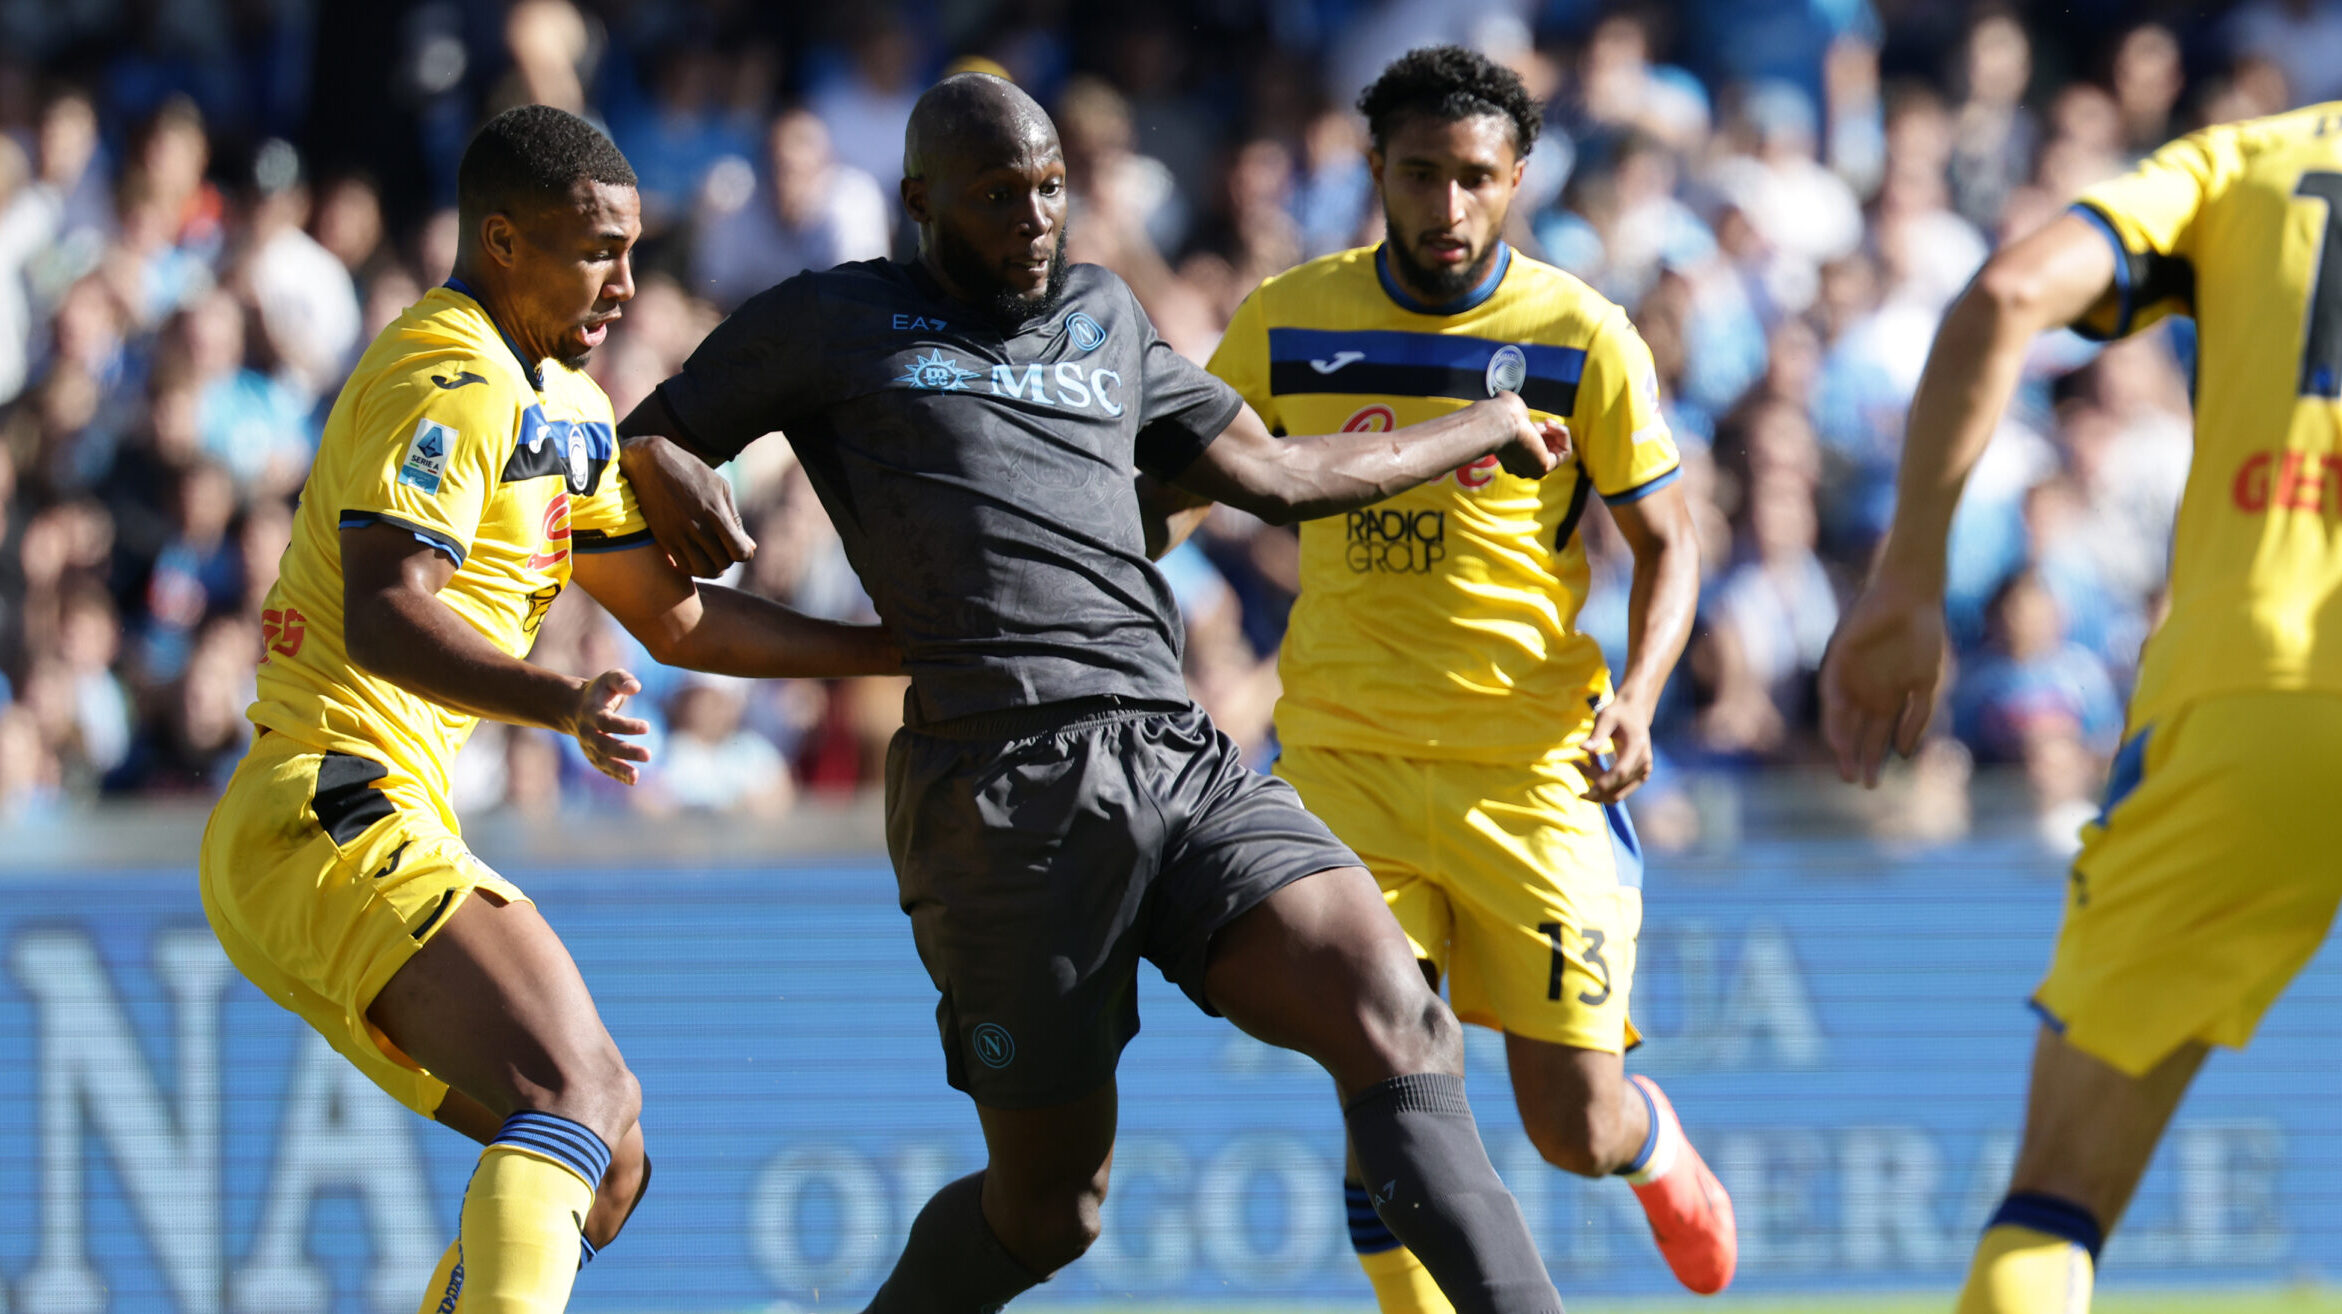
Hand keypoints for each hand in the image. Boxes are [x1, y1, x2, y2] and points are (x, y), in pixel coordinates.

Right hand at [567, 669, 651, 784]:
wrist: (574, 706)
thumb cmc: (600, 690)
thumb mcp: (610, 678)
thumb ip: (622, 680)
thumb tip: (636, 687)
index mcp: (591, 712)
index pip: (607, 722)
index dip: (625, 726)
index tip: (647, 727)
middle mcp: (587, 732)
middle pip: (604, 745)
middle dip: (625, 751)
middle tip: (648, 755)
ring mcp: (588, 746)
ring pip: (601, 761)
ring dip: (618, 770)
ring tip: (636, 776)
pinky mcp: (592, 755)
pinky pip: (604, 767)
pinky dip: (616, 775)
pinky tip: (633, 780)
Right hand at [619, 433, 755, 577]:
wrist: (651, 463)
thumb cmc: (691, 471)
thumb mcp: (720, 487)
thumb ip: (734, 519)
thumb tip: (751, 547)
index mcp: (716, 513)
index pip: (740, 552)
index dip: (744, 553)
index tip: (739, 546)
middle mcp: (698, 527)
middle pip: (723, 563)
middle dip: (728, 560)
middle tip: (724, 550)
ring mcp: (679, 535)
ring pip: (704, 571)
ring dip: (712, 568)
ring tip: (710, 557)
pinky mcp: (663, 539)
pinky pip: (683, 567)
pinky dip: (694, 568)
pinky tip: (695, 556)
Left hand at [1487, 393, 1572, 478]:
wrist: (1498, 420)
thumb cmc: (1501, 413)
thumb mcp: (1514, 412)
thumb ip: (1520, 417)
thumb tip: (1522, 417)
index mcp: (1509, 456)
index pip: (1534, 446)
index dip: (1537, 430)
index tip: (1529, 421)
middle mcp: (1518, 467)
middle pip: (1547, 449)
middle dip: (1548, 433)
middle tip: (1541, 423)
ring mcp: (1530, 470)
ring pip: (1557, 451)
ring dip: (1556, 432)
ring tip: (1546, 423)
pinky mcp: (1542, 469)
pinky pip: (1565, 453)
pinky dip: (1563, 435)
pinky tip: (1551, 425)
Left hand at [1580, 692, 1655, 803]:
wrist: (1635, 713)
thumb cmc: (1618, 713)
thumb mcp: (1605, 717)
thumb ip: (1596, 734)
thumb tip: (1582, 749)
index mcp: (1637, 747)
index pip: (1620, 772)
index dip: (1603, 784)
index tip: (1584, 793)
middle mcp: (1644, 763)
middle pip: (1616, 784)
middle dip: (1593, 779)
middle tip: (1575, 763)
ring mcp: (1644, 772)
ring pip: (1616, 791)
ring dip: (1596, 782)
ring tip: (1583, 761)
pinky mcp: (1640, 777)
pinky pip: (1619, 789)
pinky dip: (1603, 782)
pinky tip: (1593, 762)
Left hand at [1819, 571, 1947, 787]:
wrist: (1912, 598)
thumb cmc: (1923, 635)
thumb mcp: (1926, 683)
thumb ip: (1916, 717)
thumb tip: (1905, 752)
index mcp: (1887, 697)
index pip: (1875, 735)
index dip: (1874, 758)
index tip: (1872, 783)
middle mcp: (1866, 690)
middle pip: (1855, 731)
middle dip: (1855, 756)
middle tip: (1855, 782)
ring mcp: (1851, 675)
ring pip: (1840, 715)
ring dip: (1840, 739)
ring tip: (1843, 761)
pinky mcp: (1838, 657)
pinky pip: (1830, 689)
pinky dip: (1834, 710)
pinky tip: (1838, 729)